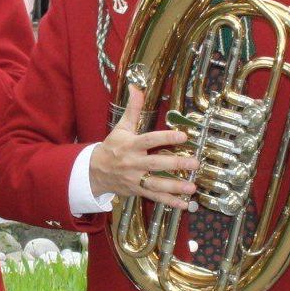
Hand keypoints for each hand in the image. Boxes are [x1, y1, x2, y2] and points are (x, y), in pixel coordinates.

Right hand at [88, 86, 198, 209]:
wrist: (95, 171)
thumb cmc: (112, 147)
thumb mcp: (121, 127)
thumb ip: (132, 108)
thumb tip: (136, 87)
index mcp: (130, 145)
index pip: (149, 140)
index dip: (166, 138)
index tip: (183, 136)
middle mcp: (133, 163)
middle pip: (156, 164)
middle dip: (176, 164)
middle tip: (194, 162)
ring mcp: (135, 179)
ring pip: (156, 184)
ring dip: (175, 187)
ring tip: (192, 187)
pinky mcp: (137, 191)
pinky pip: (154, 197)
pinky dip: (169, 202)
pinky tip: (183, 203)